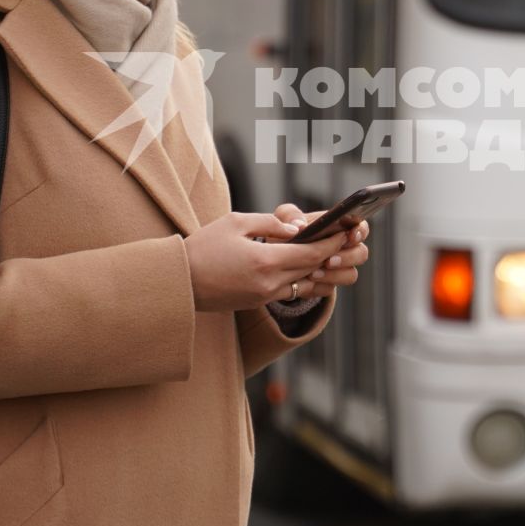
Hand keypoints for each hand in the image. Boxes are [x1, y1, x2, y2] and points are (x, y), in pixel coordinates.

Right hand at [185, 211, 347, 312]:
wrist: (178, 282)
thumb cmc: (203, 247)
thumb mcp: (236, 222)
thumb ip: (270, 224)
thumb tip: (298, 228)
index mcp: (265, 260)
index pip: (312, 253)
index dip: (332, 242)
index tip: (346, 231)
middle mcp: (269, 283)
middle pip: (313, 268)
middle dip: (332, 253)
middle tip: (346, 238)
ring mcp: (264, 296)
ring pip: (306, 284)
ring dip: (321, 270)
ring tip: (333, 254)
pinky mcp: (257, 302)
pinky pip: (290, 291)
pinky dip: (304, 280)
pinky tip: (309, 268)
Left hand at [269, 202, 370, 297]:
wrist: (274, 258)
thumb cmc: (286, 232)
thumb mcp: (284, 218)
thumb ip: (290, 215)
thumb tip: (299, 226)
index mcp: (340, 227)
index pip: (360, 227)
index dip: (360, 231)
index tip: (351, 236)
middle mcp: (344, 248)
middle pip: (361, 253)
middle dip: (347, 258)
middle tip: (328, 261)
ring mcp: (338, 269)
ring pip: (350, 275)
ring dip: (334, 275)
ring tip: (313, 274)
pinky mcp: (326, 285)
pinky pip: (330, 289)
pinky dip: (317, 286)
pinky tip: (305, 283)